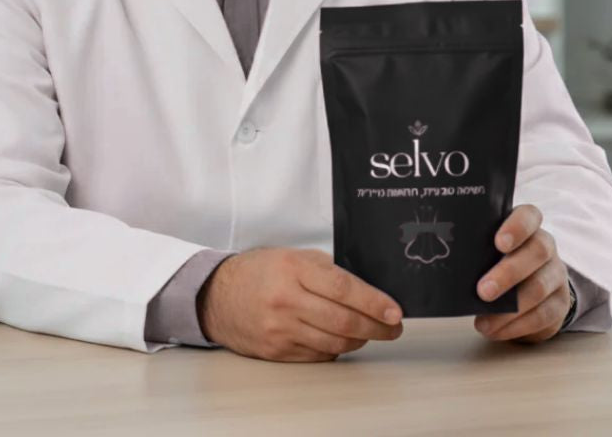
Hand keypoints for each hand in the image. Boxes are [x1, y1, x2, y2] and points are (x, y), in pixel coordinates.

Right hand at [197, 247, 404, 361]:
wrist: (217, 296)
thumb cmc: (259, 272)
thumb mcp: (292, 257)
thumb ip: (326, 270)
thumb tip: (366, 291)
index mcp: (293, 269)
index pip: (343, 287)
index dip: (373, 302)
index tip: (394, 312)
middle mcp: (287, 300)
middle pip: (343, 320)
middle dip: (376, 327)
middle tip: (394, 328)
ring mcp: (281, 329)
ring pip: (335, 342)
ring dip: (360, 339)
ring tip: (371, 332)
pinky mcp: (277, 351)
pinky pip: (318, 355)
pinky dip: (336, 348)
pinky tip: (343, 340)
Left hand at [472, 203, 571, 344]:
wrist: (532, 288)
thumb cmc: (498, 260)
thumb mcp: (489, 247)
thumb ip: (476, 246)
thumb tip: (443, 258)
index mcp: (528, 225)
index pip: (529, 216)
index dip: (517, 227)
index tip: (499, 242)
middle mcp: (546, 246)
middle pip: (536, 252)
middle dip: (508, 273)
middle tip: (483, 291)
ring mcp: (555, 275)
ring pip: (539, 287)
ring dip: (510, 308)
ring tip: (483, 321)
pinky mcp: (560, 304)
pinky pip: (543, 316)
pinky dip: (516, 326)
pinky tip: (495, 330)